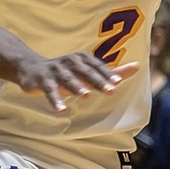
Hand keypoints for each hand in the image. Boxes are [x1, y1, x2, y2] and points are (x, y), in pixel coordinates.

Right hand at [14, 56, 135, 112]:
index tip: (119, 82)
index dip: (108, 74)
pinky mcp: (42, 80)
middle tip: (111, 91)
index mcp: (83, 58)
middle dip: (98, 81)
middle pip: (86, 73)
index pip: (98, 67)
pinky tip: (61, 110)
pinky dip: (55, 100)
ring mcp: (56, 70)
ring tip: (86, 96)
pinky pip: (49, 90)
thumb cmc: (67, 71)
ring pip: (68, 80)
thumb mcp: (88, 70)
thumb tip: (138, 66)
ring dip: (77, 87)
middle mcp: (70, 62)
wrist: (31, 68)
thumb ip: (112, 71)